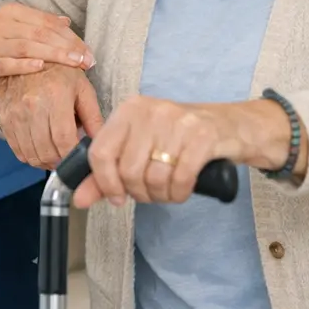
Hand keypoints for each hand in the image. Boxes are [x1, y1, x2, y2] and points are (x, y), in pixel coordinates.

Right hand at [0, 4, 93, 96]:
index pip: (47, 22)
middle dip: (68, 47)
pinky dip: (25, 64)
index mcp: (11, 13)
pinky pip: (7, 63)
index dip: (71, 36)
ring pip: (28, 46)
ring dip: (55, 55)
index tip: (89, 51)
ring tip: (75, 64)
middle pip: (41, 33)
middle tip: (88, 60)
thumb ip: (37, 25)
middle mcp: (1, 24)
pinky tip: (42, 67)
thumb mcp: (10, 31)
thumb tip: (66, 22)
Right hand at [0, 66, 103, 168]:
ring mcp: (16, 114)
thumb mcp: (82, 88)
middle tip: (69, 159)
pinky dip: (30, 156)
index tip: (79, 157)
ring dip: (46, 162)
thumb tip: (101, 142)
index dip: (73, 155)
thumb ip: (93, 117)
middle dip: (61, 162)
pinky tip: (41, 150)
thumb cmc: (59, 72)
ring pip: (31, 154)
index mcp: (56, 97)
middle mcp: (32, 106)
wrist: (27, 56)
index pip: (63, 140)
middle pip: (47, 151)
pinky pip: (17, 149)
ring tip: (57, 156)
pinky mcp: (5, 118)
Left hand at [73, 95, 306, 208]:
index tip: (118, 197)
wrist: (230, 126)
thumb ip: (107, 173)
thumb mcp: (140, 147)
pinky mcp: (202, 137)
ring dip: (161, 196)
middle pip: (127, 171)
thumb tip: (78, 199)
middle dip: (139, 193)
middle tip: (152, 192)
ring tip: (169, 189)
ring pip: (153, 178)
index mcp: (129, 110)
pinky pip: (179, 179)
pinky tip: (183, 189)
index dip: (105, 184)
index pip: (100, 153)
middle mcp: (150, 111)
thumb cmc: (179, 138)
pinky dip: (179, 193)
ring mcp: (177, 122)